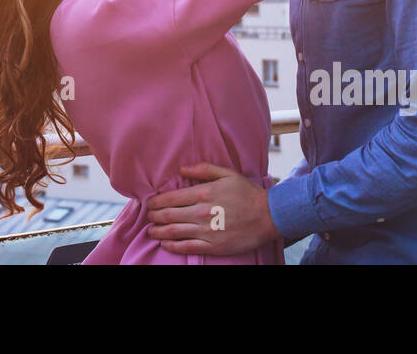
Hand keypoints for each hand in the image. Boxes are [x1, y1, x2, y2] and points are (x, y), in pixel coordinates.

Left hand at [144, 163, 280, 255]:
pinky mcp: (214, 246)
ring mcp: (207, 230)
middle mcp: (202, 212)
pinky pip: (188, 247)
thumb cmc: (247, 193)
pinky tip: (165, 244)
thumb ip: (203, 169)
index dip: (156, 201)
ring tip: (151, 231)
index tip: (150, 203)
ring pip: (175, 231)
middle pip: (169, 215)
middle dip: (154, 216)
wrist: (268, 216)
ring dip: (159, 231)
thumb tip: (182, 168)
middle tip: (148, 216)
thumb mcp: (227, 174)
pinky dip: (173, 246)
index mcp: (204, 193)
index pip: (172, 198)